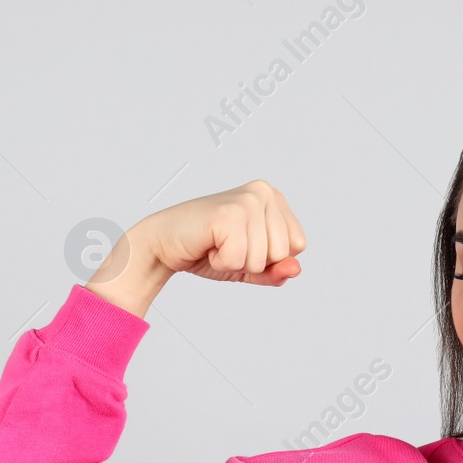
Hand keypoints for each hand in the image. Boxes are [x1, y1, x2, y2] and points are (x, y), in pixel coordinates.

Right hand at [88, 180, 305, 316]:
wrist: (164, 244)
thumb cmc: (207, 250)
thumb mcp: (249, 265)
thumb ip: (275, 270)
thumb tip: (295, 268)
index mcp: (274, 198)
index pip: (298, 246)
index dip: (269, 257)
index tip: (242, 244)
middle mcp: (263, 192)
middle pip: (282, 253)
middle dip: (252, 261)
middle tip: (226, 245)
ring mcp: (247, 200)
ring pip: (261, 259)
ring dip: (235, 263)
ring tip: (216, 244)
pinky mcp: (228, 214)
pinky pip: (239, 260)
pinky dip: (221, 263)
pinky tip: (208, 245)